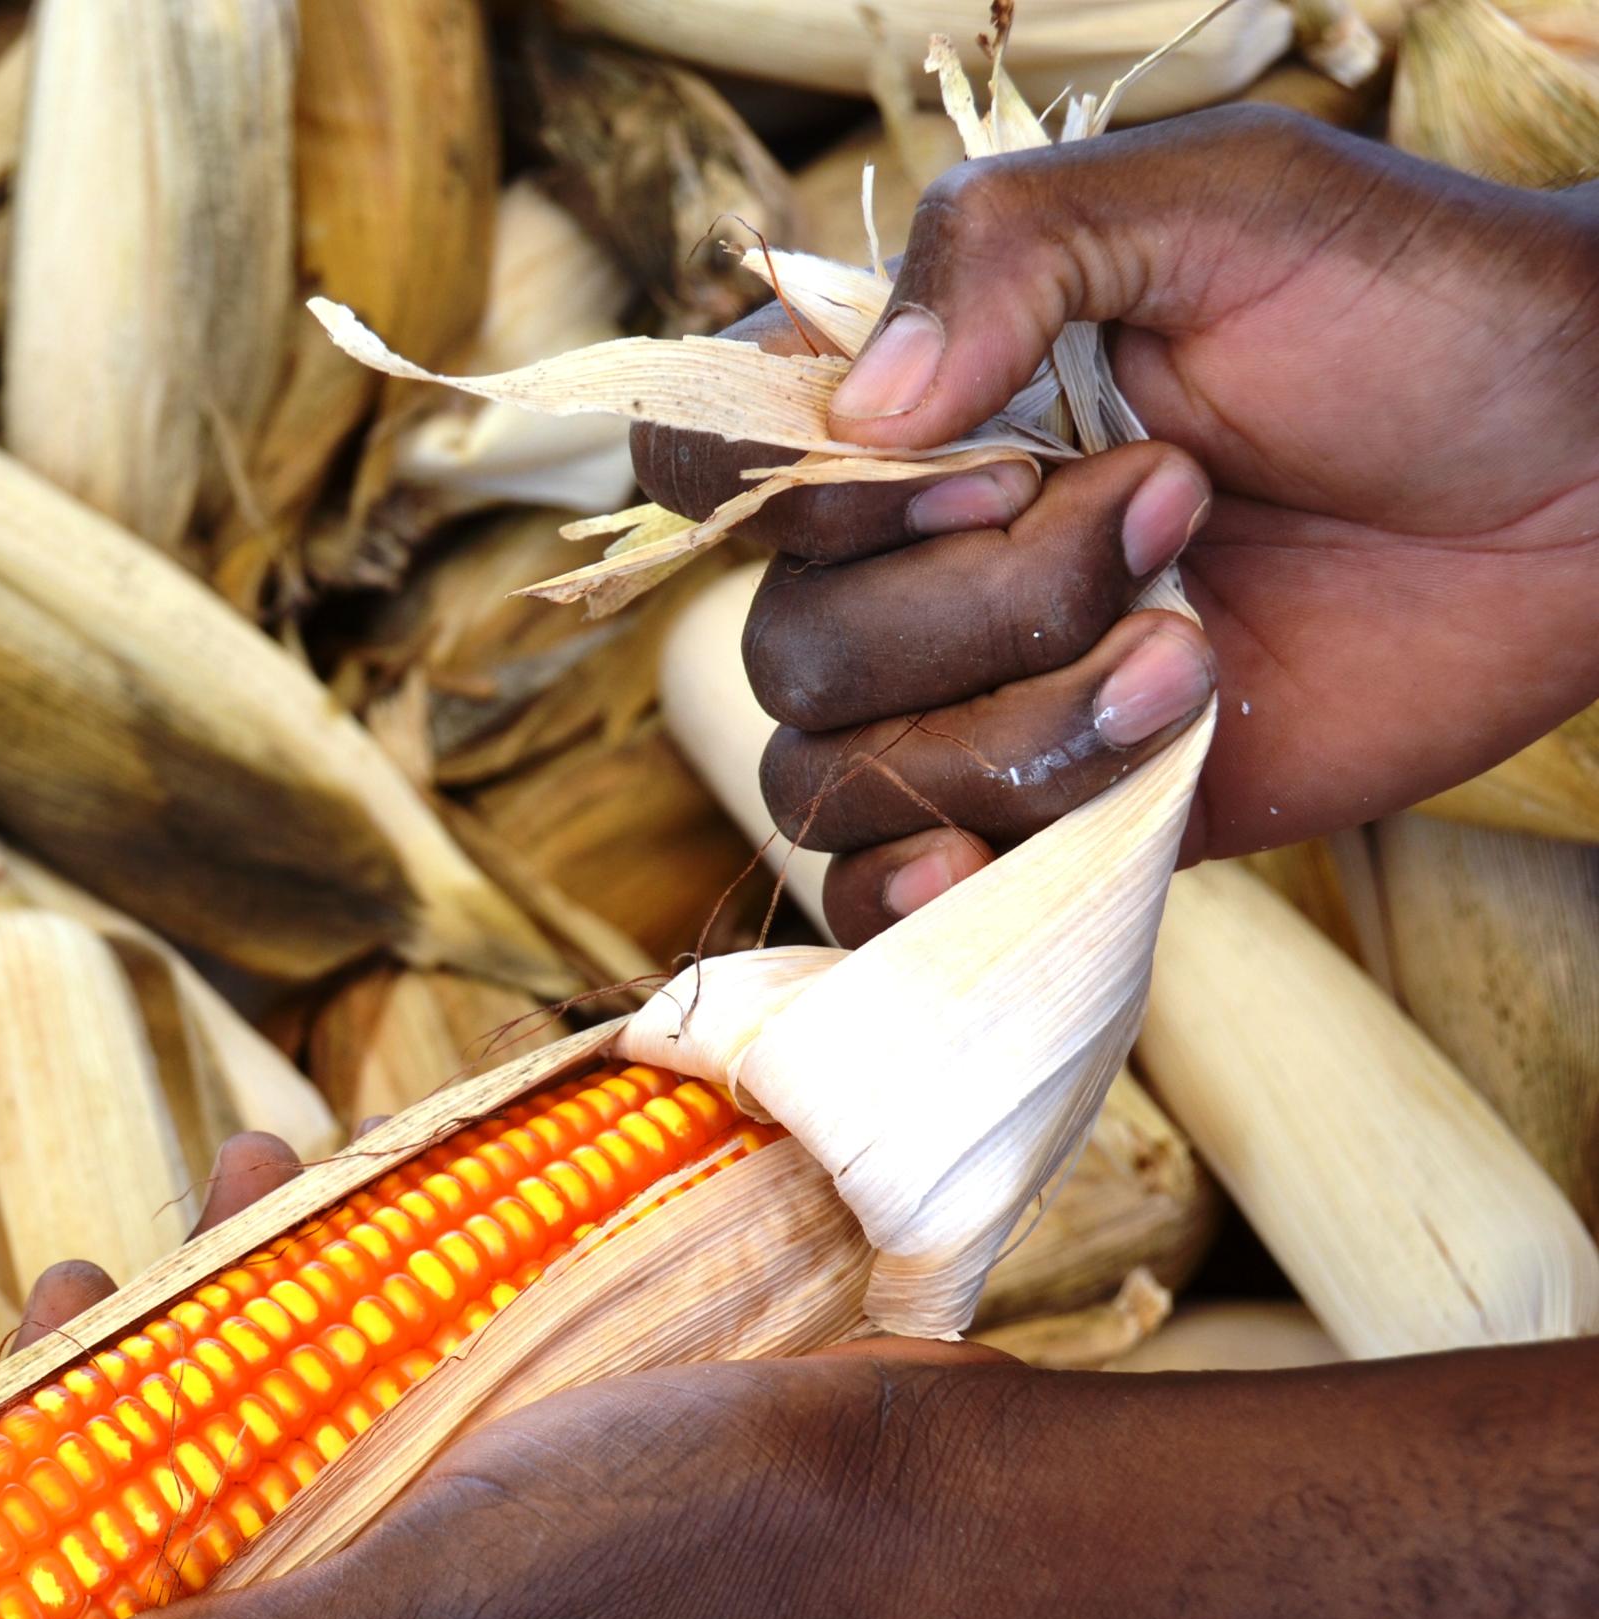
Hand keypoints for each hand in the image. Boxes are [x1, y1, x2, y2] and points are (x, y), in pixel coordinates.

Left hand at [0, 1131, 1008, 1618]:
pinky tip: (318, 1200)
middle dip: (69, 1455)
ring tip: (212, 1200)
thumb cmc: (686, 1567)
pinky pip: (336, 1438)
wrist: (913, 1502)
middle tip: (68, 1297)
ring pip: (229, 1502)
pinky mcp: (466, 1534)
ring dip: (192, 1355)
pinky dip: (306, 1327)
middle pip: (127, 1616)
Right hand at [634, 106, 1598, 943]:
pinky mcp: (1060, 815)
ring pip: (840, 777)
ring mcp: (982, 696)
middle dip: (983, 605)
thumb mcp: (1221, 204)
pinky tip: (988, 856)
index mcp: (923, 401)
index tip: (958, 463)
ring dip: (1011, 732)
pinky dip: (916, 889)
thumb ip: (1010, 249)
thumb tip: (862, 412)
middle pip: (786, 644)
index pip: (712, 463)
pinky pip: (896, 893)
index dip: (777, 493)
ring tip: (1191, 662)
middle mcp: (920, 558)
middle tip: (1179, 512)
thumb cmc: (1426, 314)